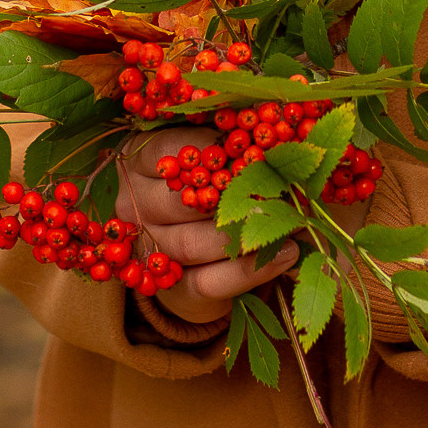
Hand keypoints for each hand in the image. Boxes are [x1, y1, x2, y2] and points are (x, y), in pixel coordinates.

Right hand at [117, 125, 298, 325]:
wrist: (196, 256)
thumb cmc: (211, 188)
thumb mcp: (214, 159)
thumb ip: (234, 147)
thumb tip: (281, 137)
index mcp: (141, 163)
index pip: (171, 150)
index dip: (215, 150)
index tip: (256, 147)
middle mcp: (134, 207)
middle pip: (181, 201)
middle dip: (237, 193)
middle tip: (283, 187)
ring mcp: (150, 251)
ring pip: (193, 243)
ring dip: (247, 233)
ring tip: (293, 220)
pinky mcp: (175, 290)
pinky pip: (210, 282)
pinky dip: (251, 269)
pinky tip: (287, 253)